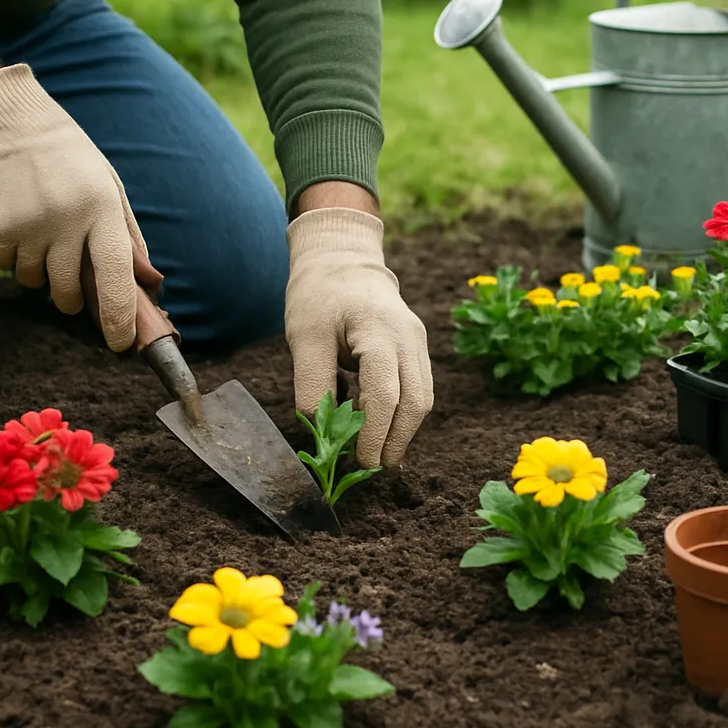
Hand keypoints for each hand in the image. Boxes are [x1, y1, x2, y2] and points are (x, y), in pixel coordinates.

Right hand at [0, 63, 161, 350]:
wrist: (9, 124)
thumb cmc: (72, 162)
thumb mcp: (111, 189)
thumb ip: (129, 239)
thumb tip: (150, 285)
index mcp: (103, 209)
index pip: (115, 275)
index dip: (118, 316)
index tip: (121, 344)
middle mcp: (66, 219)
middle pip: (69, 291)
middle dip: (72, 300)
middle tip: (71, 284)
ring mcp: (28, 224)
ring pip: (33, 281)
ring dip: (39, 271)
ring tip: (43, 232)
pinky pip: (5, 265)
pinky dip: (12, 255)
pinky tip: (19, 222)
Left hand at [285, 206, 432, 468]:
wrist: (342, 259)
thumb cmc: (319, 295)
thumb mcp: (304, 335)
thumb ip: (312, 382)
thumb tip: (320, 429)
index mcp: (380, 330)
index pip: (386, 393)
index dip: (376, 434)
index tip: (362, 463)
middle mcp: (408, 337)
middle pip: (416, 401)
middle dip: (396, 440)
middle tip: (373, 468)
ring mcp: (417, 341)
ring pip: (423, 397)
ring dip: (402, 430)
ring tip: (377, 453)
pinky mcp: (416, 348)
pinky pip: (418, 387)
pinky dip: (402, 412)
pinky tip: (380, 426)